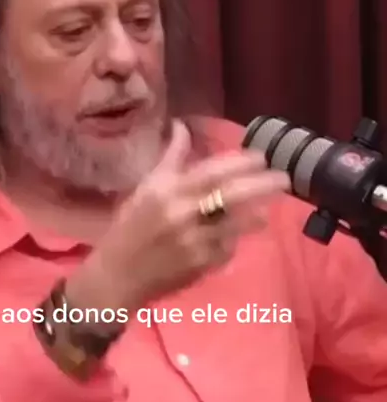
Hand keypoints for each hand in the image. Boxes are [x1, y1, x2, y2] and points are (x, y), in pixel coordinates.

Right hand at [67, 120, 289, 313]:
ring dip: (255, 216)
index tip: (260, 157)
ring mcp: (195, 242)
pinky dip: (232, 240)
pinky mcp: (201, 266)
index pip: (212, 172)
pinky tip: (233, 236)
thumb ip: (171, 158)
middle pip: (232, 196)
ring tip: (265, 211)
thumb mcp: (147, 187)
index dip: (239, 163)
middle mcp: (183, 214)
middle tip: (284, 179)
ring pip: (237, 225)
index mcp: (167, 191)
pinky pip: (227, 248)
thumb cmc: (130, 226)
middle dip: (262, 185)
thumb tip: (182, 126)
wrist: (117, 276)